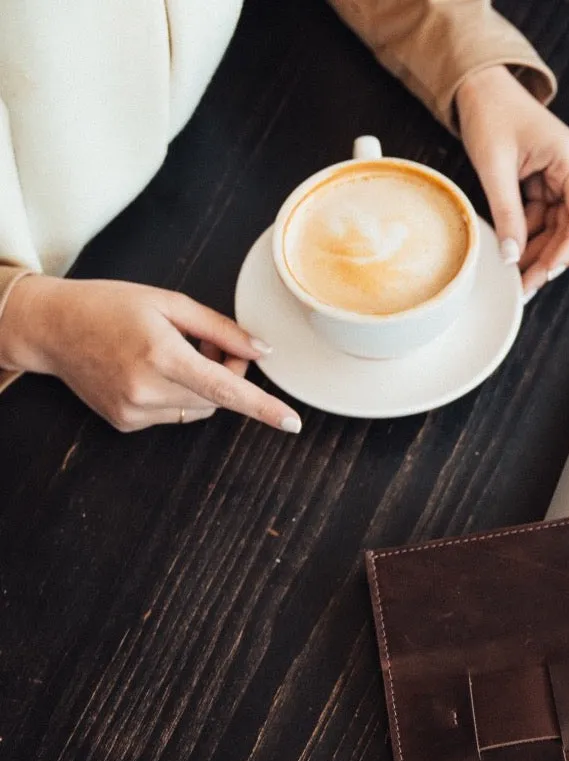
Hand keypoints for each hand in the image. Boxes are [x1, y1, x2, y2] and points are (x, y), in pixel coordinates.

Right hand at [0, 276, 300, 433]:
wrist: (51, 327)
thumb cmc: (110, 306)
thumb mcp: (167, 303)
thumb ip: (220, 329)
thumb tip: (262, 351)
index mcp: (161, 355)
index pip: (225, 388)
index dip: (263, 406)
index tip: (292, 423)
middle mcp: (147, 389)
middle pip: (219, 397)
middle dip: (228, 373)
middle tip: (212, 345)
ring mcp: (135, 411)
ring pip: (201, 409)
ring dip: (203, 387)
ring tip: (175, 354)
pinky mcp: (127, 423)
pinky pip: (176, 415)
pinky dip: (177, 396)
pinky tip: (150, 372)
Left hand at [456, 66, 568, 297]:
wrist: (482, 88)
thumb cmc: (492, 114)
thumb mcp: (495, 167)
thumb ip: (507, 214)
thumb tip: (512, 258)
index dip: (568, 249)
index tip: (548, 272)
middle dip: (547, 259)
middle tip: (524, 287)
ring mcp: (565, 180)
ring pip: (556, 229)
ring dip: (535, 252)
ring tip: (514, 277)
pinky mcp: (551, 185)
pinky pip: (543, 220)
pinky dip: (526, 237)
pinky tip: (511, 253)